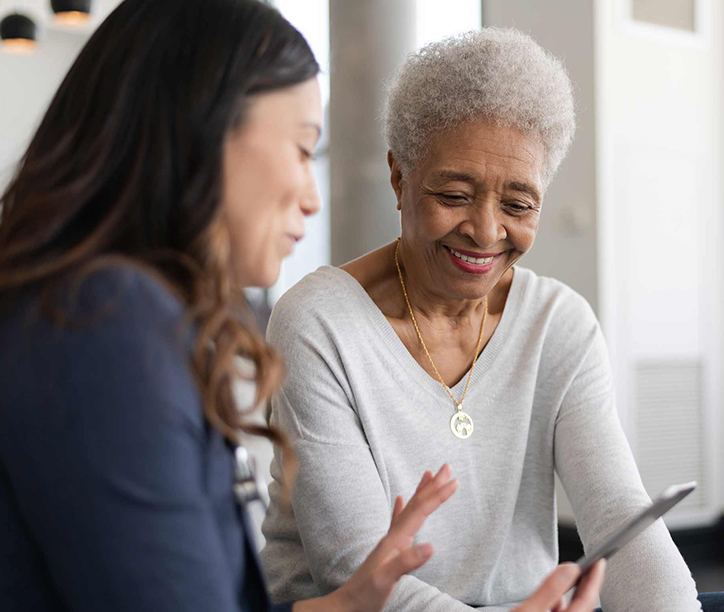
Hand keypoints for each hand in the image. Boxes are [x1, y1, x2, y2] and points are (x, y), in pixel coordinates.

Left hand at [294, 464, 457, 611]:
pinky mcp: (388, 549)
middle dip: (432, 486)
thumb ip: (406, 561)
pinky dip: (402, 507)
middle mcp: (393, 535)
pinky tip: (400, 500)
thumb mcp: (386, 579)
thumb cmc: (366, 594)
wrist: (347, 604)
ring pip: (409, 508)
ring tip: (429, 475)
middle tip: (447, 467)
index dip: (437, 495)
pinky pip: (397, 520)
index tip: (454, 481)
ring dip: (421, 491)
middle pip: (416, 503)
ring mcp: (390, 541)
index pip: (420, 511)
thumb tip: (431, 546)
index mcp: (396, 539)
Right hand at [513, 560, 605, 611]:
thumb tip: (569, 569)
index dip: (594, 580)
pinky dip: (560, 607)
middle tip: (591, 567)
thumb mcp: (528, 611)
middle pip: (583, 608)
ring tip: (572, 580)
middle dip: (586, 587)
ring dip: (572, 597)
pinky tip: (555, 602)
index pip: (587, 601)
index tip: (599, 562)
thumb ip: (549, 590)